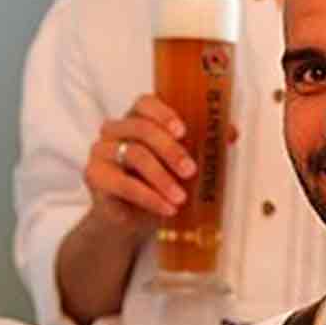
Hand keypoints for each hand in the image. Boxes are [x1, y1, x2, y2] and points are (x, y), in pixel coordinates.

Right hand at [83, 94, 193, 237]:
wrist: (129, 222)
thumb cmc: (156, 187)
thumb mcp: (180, 166)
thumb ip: (201, 146)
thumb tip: (231, 132)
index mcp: (136, 119)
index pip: (145, 103)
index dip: (164, 113)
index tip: (184, 131)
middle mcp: (115, 130)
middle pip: (142, 129)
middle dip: (171, 150)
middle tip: (191, 171)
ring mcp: (101, 151)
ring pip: (134, 154)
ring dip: (162, 178)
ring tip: (181, 198)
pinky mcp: (94, 176)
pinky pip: (123, 183)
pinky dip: (149, 197)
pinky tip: (166, 208)